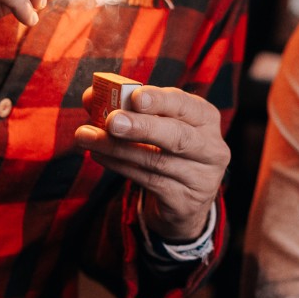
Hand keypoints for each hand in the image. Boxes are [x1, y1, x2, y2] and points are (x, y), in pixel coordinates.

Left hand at [75, 84, 228, 240]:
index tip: (135, 96)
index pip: (186, 105)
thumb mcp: (156, 123)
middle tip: (111, 121)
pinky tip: (99, 155)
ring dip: (116, 148)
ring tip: (87, 137)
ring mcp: (201, 178)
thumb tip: (90, 95)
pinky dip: (120, 166)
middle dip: (141, 126)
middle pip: (177, 136)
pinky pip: (148, 181)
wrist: (185, 199)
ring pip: (155, 161)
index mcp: (206, 118)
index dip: (160, 100)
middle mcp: (211, 147)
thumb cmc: (166, 148)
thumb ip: (126, 107)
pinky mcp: (185, 201)